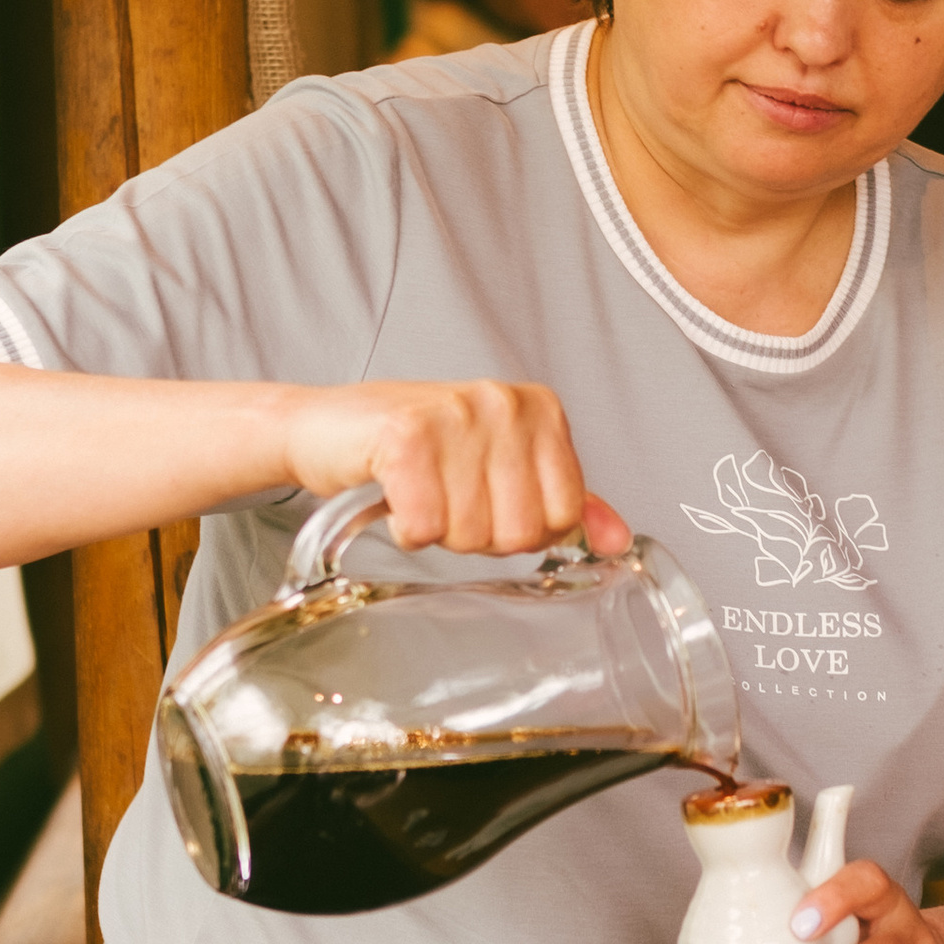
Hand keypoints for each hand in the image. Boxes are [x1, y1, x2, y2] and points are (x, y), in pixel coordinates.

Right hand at [273, 378, 629, 558]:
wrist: (325, 428)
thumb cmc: (414, 450)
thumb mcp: (499, 468)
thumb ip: (563, 501)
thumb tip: (618, 541)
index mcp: (540, 409)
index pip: (565, 514)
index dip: (520, 529)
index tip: (483, 500)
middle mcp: (504, 402)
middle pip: (522, 531)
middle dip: (477, 535)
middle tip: (445, 498)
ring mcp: (456, 414)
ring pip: (472, 534)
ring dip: (437, 531)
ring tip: (419, 492)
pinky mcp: (406, 434)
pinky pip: (425, 526)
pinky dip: (404, 527)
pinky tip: (394, 496)